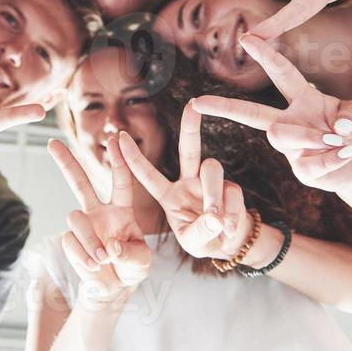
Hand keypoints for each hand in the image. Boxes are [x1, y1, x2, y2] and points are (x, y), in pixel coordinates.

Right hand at [48, 137, 150, 299]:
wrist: (114, 287)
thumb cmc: (131, 266)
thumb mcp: (141, 261)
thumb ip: (131, 254)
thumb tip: (111, 246)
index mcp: (121, 209)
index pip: (121, 181)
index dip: (119, 161)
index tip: (116, 139)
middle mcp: (99, 211)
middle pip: (79, 182)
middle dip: (66, 162)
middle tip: (52, 143)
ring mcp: (83, 226)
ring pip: (74, 218)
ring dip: (89, 240)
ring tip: (102, 259)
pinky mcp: (71, 241)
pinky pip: (70, 242)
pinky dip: (83, 257)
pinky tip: (93, 266)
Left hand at [118, 104, 250, 261]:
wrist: (229, 245)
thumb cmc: (203, 241)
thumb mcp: (194, 243)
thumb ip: (200, 232)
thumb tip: (214, 217)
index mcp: (168, 195)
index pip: (148, 175)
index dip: (133, 158)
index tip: (119, 137)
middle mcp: (188, 181)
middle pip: (189, 149)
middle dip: (190, 126)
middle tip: (193, 105)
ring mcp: (210, 182)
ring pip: (212, 169)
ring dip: (213, 196)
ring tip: (216, 223)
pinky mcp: (231, 187)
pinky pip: (232, 193)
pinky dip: (232, 214)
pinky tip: (229, 230)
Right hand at [192, 35, 351, 194]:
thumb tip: (338, 127)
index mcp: (304, 98)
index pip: (281, 73)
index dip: (265, 54)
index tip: (246, 37)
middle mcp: (291, 120)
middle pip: (250, 112)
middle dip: (223, 106)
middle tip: (197, 102)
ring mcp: (292, 148)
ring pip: (279, 136)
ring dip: (309, 136)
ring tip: (338, 140)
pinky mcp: (301, 171)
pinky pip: (308, 163)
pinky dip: (332, 159)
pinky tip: (345, 156)